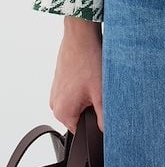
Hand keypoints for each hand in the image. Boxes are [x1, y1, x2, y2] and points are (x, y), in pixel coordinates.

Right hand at [49, 17, 103, 134]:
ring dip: (87, 95)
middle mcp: (55, 103)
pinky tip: (89, 72)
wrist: (81, 35)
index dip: (95, 120)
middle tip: (99, 89)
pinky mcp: (60, 80)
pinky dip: (82, 85)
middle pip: (79, 115)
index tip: (102, 107)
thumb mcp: (101, 93)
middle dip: (91, 106)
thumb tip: (107, 132)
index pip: (81, 130)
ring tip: (93, 79)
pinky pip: (73, 90)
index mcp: (62, 111)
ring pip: (77, 102)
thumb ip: (104, 117)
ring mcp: (56, 91)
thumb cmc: (88, 60)